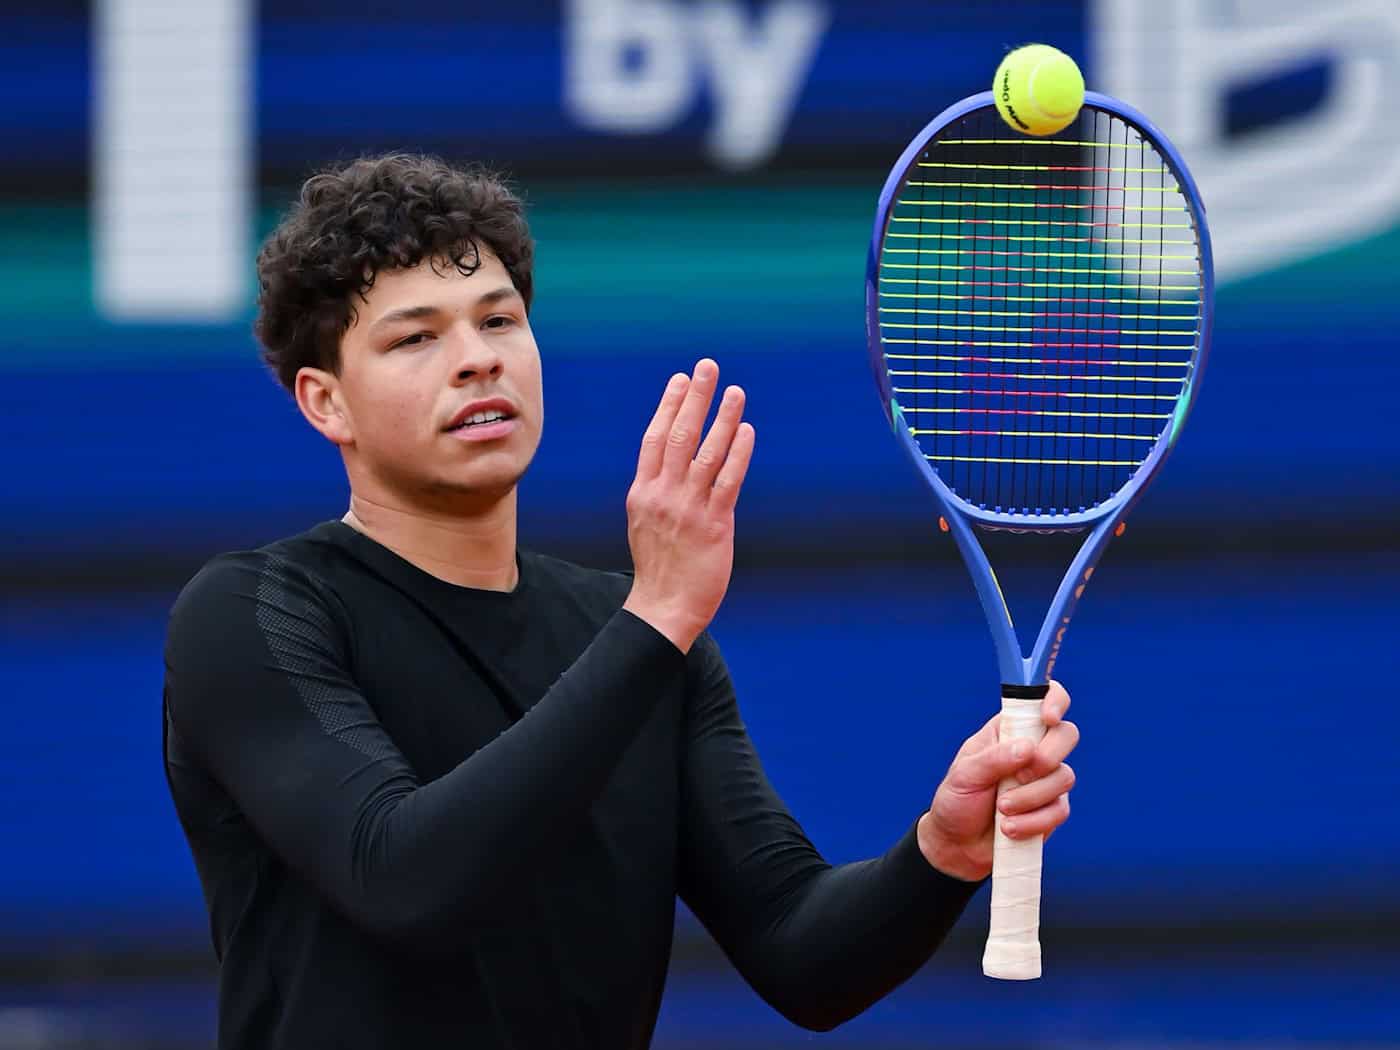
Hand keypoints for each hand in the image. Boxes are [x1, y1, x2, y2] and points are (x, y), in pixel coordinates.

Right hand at [622, 359, 754, 652]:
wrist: (664, 607)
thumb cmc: (659, 566)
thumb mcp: (646, 522)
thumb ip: (659, 491)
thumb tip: (675, 463)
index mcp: (643, 492)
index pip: (655, 438)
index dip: (668, 406)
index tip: (679, 379)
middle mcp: (663, 495)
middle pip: (679, 435)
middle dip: (694, 398)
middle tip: (707, 367)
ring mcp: (687, 509)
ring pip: (706, 453)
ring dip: (722, 418)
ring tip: (735, 391)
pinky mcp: (713, 525)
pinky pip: (727, 482)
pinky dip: (738, 454)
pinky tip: (747, 431)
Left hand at [916, 682, 1078, 881]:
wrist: (958, 846)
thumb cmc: (957, 801)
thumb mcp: (964, 775)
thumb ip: (993, 759)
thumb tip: (1028, 749)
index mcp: (1008, 730)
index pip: (1042, 700)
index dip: (1054, 700)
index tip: (1048, 718)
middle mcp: (1032, 750)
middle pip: (1067, 735)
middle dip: (1046, 757)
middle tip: (1019, 776)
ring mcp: (1045, 780)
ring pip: (1065, 776)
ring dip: (1030, 797)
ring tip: (1001, 810)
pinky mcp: (1052, 809)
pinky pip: (1060, 810)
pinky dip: (1033, 821)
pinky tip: (1009, 828)